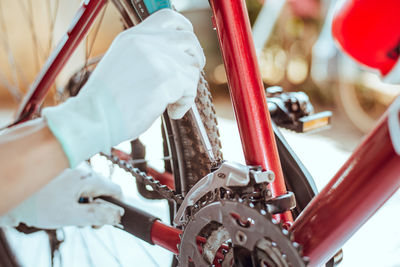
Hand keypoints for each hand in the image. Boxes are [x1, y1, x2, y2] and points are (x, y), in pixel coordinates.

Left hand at [0, 163, 123, 228]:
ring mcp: (73, 169)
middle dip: (97, 207)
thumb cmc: (37, 205)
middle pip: (102, 190)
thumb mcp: (69, 216)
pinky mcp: (64, 172)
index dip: (116, 207)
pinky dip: (75, 197)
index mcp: (86, 177)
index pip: (115, 189)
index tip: (108, 220)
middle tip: (84, 223)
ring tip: (70, 214)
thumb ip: (96, 215)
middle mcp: (82, 169)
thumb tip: (118, 214)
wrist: (9, 192)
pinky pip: (78, 185)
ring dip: (86, 203)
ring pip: (90, 188)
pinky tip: (63, 205)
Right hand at [42, 9, 204, 167]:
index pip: (168, 18)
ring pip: (191, 67)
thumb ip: (145, 55)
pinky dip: (184, 103)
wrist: (92, 118)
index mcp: (133, 36)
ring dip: (187, 87)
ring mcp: (157, 58)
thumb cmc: (105, 100)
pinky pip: (189, 89)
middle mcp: (146, 42)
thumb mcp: (122, 63)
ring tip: (171, 102)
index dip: (184, 29)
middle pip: (188, 39)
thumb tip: (173, 60)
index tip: (188, 46)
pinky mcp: (166, 79)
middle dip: (196, 58)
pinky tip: (171, 112)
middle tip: (188, 77)